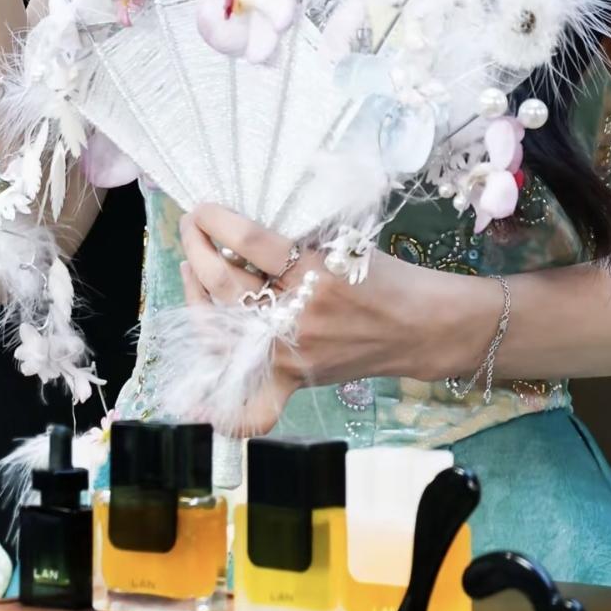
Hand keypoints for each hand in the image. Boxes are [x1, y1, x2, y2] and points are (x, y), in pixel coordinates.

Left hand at [177, 203, 424, 436]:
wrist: (421, 326)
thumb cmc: (385, 276)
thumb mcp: (343, 243)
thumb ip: (295, 242)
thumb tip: (239, 230)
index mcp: (317, 270)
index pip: (250, 242)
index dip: (217, 221)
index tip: (202, 207)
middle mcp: (301, 314)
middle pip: (227, 284)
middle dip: (197, 249)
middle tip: (189, 227)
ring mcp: (294, 354)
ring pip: (224, 329)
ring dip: (196, 295)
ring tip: (190, 267)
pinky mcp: (295, 379)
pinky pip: (252, 403)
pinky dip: (221, 402)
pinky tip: (195, 390)